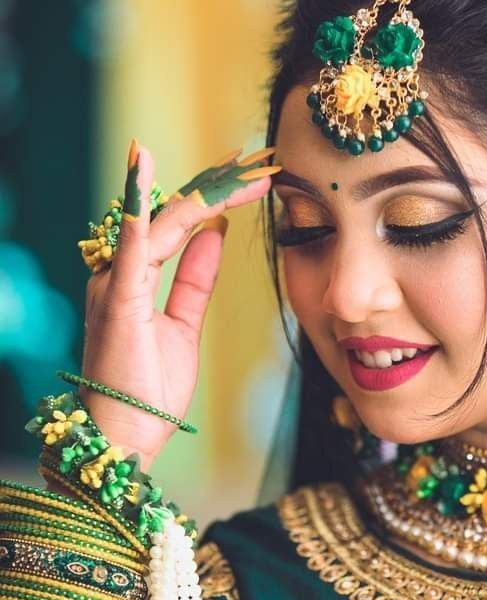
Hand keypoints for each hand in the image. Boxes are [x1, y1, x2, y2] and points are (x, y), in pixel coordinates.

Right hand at [78, 140, 278, 470]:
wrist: (129, 436)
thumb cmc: (149, 388)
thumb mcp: (183, 325)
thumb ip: (194, 279)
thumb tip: (214, 235)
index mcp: (133, 277)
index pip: (176, 223)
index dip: (212, 197)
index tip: (249, 176)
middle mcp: (118, 271)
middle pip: (172, 215)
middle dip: (218, 188)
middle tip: (258, 163)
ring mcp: (115, 281)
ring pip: (163, 222)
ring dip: (205, 194)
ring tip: (240, 169)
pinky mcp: (117, 297)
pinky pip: (132, 244)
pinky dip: (141, 207)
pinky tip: (145, 168)